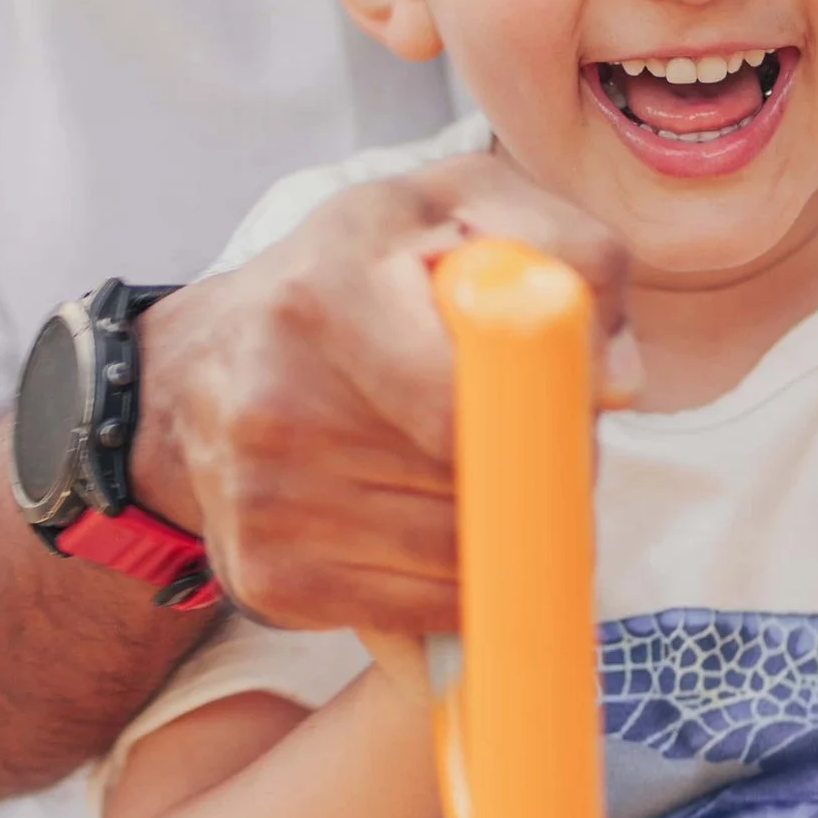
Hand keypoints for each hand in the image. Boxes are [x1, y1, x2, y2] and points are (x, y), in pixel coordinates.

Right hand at [129, 152, 633, 634]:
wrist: (203, 363)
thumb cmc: (360, 274)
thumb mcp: (460, 206)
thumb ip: (566, 254)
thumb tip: (614, 386)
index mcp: (325, 297)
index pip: (467, 410)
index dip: (543, 427)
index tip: (567, 417)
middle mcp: (277, 407)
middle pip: (476, 495)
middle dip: (535, 478)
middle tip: (528, 436)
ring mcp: (264, 505)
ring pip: (459, 564)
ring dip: (499, 531)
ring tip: (469, 466)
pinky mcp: (267, 582)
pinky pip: (421, 612)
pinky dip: (451, 579)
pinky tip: (421, 514)